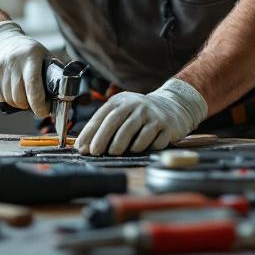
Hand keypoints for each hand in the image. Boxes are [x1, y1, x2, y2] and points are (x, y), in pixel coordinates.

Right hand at [0, 21, 49, 117]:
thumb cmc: (26, 51)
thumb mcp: (43, 55)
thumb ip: (54, 73)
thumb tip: (65, 94)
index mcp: (29, 57)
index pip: (33, 86)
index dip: (39, 104)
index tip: (44, 111)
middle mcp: (12, 62)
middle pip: (19, 97)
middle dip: (28, 104)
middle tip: (33, 102)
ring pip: (8, 99)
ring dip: (17, 102)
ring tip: (21, 92)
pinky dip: (6, 97)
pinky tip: (9, 87)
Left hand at [75, 78, 206, 155]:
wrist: (173, 106)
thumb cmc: (140, 114)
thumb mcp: (122, 111)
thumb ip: (105, 125)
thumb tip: (83, 146)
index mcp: (121, 101)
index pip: (102, 116)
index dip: (90, 132)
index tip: (82, 147)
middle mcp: (136, 105)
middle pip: (116, 122)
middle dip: (103, 139)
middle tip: (95, 152)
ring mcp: (152, 114)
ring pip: (134, 132)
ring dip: (122, 145)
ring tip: (116, 153)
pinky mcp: (166, 125)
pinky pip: (153, 140)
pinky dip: (144, 148)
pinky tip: (140, 150)